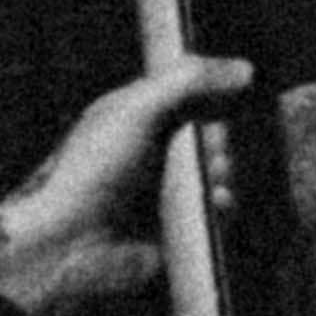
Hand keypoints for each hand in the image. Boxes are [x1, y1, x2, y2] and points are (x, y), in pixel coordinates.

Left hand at [0, 61, 250, 315]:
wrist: (71, 245)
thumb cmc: (89, 172)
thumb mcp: (137, 108)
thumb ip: (189, 81)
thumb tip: (243, 70)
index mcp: (135, 116)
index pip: (187, 92)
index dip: (213, 90)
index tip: (235, 89)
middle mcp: (151, 152)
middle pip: (209, 132)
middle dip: (220, 136)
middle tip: (212, 143)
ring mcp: (164, 193)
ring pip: (217, 172)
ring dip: (224, 170)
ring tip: (214, 174)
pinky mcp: (177, 229)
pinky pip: (217, 213)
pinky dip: (222, 205)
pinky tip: (215, 201)